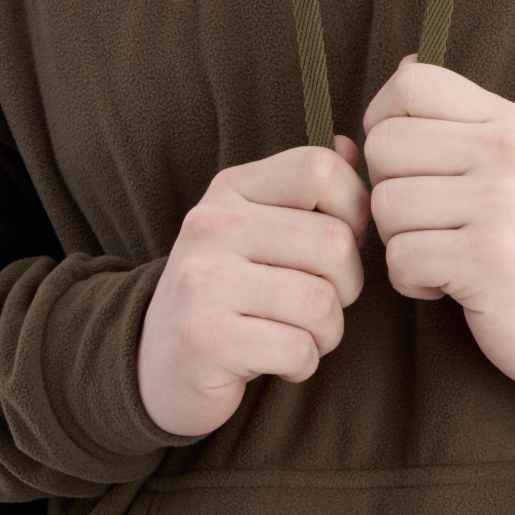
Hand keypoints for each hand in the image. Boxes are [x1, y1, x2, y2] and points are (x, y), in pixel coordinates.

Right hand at [137, 138, 370, 435]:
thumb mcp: (259, 229)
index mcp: (231, 189)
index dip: (354, 210)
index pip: (320, 169)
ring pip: (321, 302)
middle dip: (345, 286)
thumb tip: (352, 148)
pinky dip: (302, 365)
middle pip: (333, 242)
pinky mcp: (205, 339)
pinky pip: (299, 349)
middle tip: (317, 305)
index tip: (338, 245)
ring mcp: (202, 281)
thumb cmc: (230, 292)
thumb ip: (307, 188)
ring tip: (296, 335)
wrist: (160, 365)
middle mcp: (211, 225)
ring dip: (326, 332)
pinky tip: (275, 362)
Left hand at [363, 57, 514, 391]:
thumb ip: (452, 117)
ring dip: (400, 242)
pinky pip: (400, 258)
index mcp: (506, 120)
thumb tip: (403, 64)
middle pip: (383, 146)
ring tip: (443, 252)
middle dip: (387, 192)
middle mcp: (508, 152)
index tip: (405, 163)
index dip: (384, 121)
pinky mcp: (489, 258)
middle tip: (428, 221)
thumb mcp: (501, 162)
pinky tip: (447, 283)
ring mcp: (502, 203)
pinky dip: (411, 281)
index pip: (410, 83)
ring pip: (385, 205)